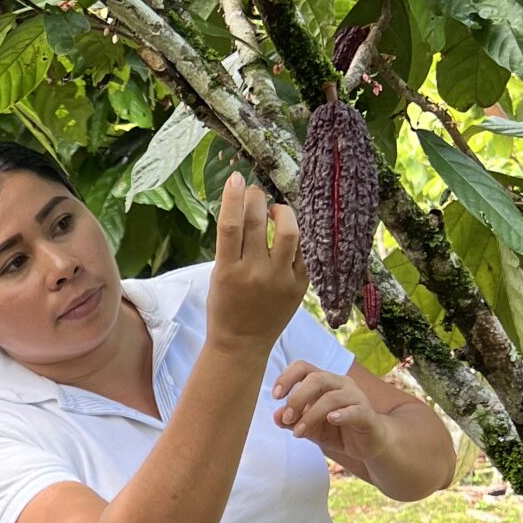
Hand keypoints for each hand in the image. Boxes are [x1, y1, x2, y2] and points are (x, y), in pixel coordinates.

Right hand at [206, 176, 309, 354]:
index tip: (236, 178)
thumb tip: (244, 208)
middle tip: (255, 193)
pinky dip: (297, 236)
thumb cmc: (226, 307)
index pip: (230, 225)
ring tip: (276, 211)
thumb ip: (231, 246)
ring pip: (290, 232)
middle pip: (259, 222)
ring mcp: (280, 280)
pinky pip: (305, 252)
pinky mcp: (299, 286)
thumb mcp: (218, 275)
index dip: (233, 197)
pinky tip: (289, 234)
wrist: (242, 344)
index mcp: (228, 270)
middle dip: (257, 198)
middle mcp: (255, 273)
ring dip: (283, 212)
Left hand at [273, 361, 393, 472]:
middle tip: (287, 418)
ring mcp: (355, 397)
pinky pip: (354, 410)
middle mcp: (340, 383)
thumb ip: (292, 421)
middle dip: (297, 398)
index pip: (303, 367)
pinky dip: (341, 414)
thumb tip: (276, 416)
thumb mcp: (309, 427)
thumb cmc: (336, 430)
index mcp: (324, 382)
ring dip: (311, 415)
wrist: (368, 444)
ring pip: (331, 398)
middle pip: (316, 378)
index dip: (286, 378)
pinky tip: (331, 420)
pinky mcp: (367, 414)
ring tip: (298, 432)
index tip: (275, 396)